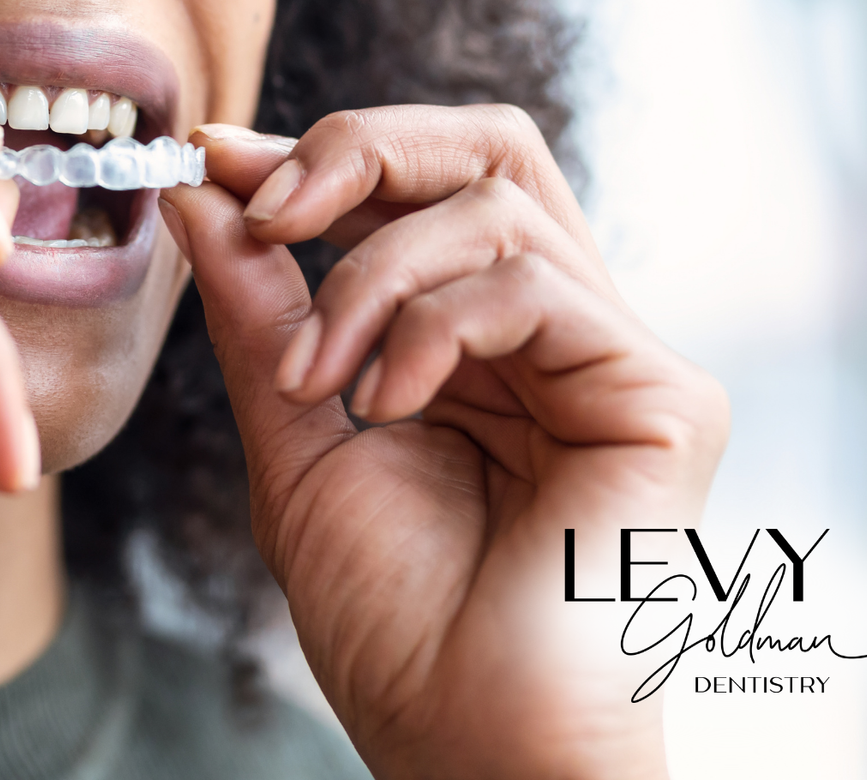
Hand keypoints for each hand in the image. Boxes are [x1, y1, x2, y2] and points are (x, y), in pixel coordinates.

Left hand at [158, 106, 726, 779]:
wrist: (463, 743)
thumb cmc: (392, 620)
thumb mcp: (295, 439)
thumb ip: (262, 314)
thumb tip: (204, 188)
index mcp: (477, 339)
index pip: (422, 187)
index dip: (320, 153)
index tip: (213, 158)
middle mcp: (553, 332)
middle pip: (485, 147)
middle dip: (361, 149)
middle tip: (270, 204)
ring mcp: (613, 357)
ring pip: (495, 202)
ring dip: (368, 274)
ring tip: (320, 381)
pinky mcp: (662, 396)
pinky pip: (534, 285)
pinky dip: (431, 327)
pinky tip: (388, 406)